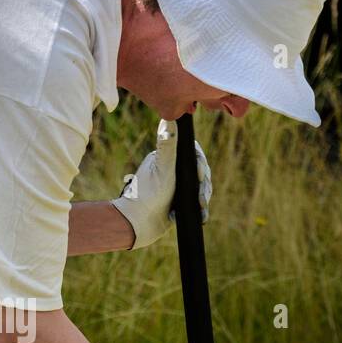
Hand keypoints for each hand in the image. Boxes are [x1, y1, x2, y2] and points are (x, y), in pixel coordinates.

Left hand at [111, 119, 212, 249]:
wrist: (138, 224)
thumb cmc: (148, 194)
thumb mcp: (162, 168)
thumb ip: (167, 145)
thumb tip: (169, 118)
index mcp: (167, 159)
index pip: (193, 154)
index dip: (200, 163)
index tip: (199, 175)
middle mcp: (172, 170)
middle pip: (200, 172)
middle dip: (203, 185)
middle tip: (200, 197)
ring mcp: (176, 187)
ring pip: (200, 188)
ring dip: (203, 197)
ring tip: (200, 206)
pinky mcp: (178, 202)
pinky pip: (195, 203)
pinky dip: (200, 209)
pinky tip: (201, 215)